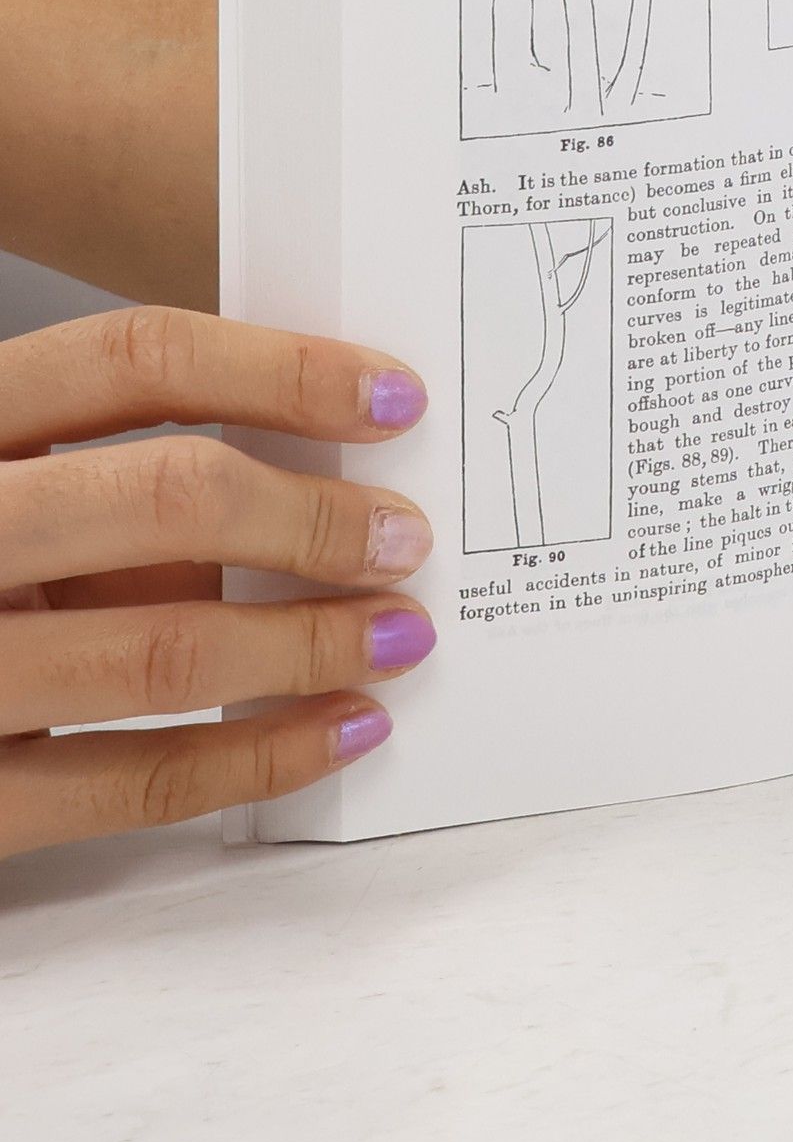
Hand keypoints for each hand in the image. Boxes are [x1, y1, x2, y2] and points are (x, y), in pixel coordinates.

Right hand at [0, 308, 434, 858]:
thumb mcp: (9, 496)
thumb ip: (120, 487)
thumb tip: (322, 489)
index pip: (135, 359)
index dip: (284, 370)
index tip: (394, 395)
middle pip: (168, 495)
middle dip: (315, 519)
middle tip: (403, 537)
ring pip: (167, 647)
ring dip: (314, 642)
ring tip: (400, 636)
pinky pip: (137, 783)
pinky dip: (264, 755)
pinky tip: (345, 727)